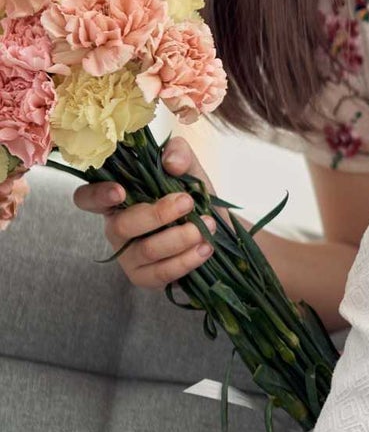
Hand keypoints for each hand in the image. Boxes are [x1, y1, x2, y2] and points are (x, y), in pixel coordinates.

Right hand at [72, 135, 216, 289]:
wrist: (218, 231)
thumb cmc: (194, 199)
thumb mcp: (190, 170)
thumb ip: (180, 154)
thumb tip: (170, 161)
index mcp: (118, 200)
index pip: (87, 198)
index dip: (96, 196)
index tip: (120, 191)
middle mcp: (118, 228)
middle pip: (121, 226)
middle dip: (157, 214)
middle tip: (187, 202)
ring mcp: (129, 256)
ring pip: (146, 250)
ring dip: (179, 237)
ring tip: (206, 226)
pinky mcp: (146, 277)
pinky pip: (161, 273)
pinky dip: (187, 260)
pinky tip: (205, 248)